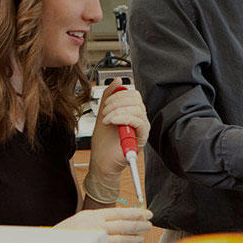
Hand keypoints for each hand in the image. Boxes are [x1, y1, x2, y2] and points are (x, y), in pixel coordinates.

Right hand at [55, 207, 152, 242]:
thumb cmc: (67, 233)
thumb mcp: (83, 219)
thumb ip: (101, 219)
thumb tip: (124, 219)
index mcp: (93, 215)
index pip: (120, 212)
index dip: (137, 213)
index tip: (147, 214)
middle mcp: (96, 226)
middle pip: (125, 226)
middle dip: (140, 226)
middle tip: (148, 225)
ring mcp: (96, 241)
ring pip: (122, 240)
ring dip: (133, 239)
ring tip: (140, 238)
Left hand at [85, 83, 149, 203]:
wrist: (101, 161)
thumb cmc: (103, 142)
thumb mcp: (103, 113)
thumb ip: (109, 97)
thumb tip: (117, 81)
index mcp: (131, 112)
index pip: (133, 94)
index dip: (118, 95)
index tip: (105, 104)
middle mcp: (139, 119)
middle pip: (136, 99)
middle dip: (116, 102)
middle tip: (104, 113)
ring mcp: (141, 128)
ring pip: (137, 109)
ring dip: (116, 111)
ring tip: (106, 120)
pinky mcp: (141, 137)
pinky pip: (138, 121)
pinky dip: (122, 118)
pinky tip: (112, 122)